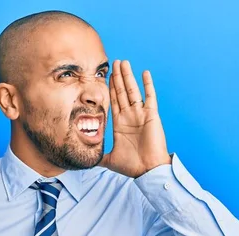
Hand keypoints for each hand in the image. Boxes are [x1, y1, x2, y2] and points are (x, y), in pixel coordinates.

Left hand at [99, 60, 171, 177]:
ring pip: (133, 91)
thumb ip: (99, 157)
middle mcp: (130, 116)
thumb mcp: (110, 160)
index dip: (110, 88)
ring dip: (128, 76)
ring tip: (124, 63)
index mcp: (120, 124)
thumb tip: (87, 161)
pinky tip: (144, 73)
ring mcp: (140, 114)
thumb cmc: (132, 166)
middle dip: (117, 77)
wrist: (147, 170)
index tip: (107, 76)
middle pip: (122, 92)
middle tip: (114, 63)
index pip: (113, 101)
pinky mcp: (151, 116)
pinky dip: (148, 85)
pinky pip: (150, 97)